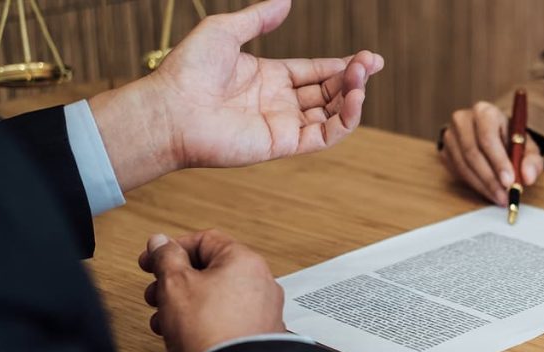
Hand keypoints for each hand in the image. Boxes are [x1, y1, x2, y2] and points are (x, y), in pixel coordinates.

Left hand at [90, 0, 383, 191]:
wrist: (171, 109)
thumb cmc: (189, 70)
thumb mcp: (225, 30)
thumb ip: (259, 19)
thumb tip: (286, 1)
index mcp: (268, 77)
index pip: (315, 72)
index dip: (342, 65)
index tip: (368, 57)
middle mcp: (279, 103)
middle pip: (328, 91)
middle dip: (353, 77)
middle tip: (372, 62)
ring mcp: (282, 125)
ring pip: (331, 114)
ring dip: (352, 96)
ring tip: (362, 76)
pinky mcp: (283, 145)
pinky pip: (324, 136)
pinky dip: (345, 121)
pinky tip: (355, 99)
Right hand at [139, 230, 285, 351]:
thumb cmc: (208, 330)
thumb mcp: (175, 284)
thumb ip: (166, 257)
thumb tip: (161, 242)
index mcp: (245, 261)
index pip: (206, 240)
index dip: (173, 248)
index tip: (151, 260)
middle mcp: (261, 282)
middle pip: (210, 270)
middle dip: (175, 281)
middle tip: (154, 293)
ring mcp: (263, 309)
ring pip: (215, 296)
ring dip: (184, 303)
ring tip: (163, 319)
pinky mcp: (259, 333)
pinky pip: (227, 317)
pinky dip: (203, 320)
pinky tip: (181, 335)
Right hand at [439, 101, 543, 205]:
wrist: (491, 134)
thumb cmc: (509, 139)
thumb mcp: (527, 146)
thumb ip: (532, 160)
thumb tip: (528, 177)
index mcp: (484, 112)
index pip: (487, 137)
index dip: (498, 161)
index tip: (509, 181)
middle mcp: (463, 120)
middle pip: (472, 153)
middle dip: (490, 179)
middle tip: (504, 195)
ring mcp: (450, 136)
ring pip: (463, 166)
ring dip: (483, 185)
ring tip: (499, 197)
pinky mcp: (445, 151)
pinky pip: (458, 172)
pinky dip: (474, 185)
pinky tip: (488, 191)